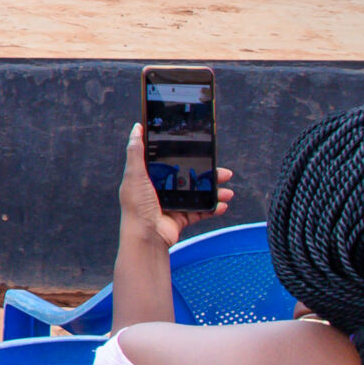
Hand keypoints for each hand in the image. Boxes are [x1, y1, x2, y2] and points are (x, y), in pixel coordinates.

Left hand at [118, 122, 232, 248]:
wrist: (146, 236)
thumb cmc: (137, 205)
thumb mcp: (134, 174)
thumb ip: (136, 151)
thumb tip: (137, 128)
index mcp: (149, 178)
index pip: (170, 163)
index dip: (186, 157)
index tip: (202, 151)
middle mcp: (160, 190)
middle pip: (189, 178)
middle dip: (209, 175)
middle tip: (224, 172)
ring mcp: (172, 205)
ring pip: (198, 195)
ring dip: (215, 193)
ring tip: (229, 191)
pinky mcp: (180, 218)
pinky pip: (201, 212)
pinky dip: (213, 209)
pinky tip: (223, 205)